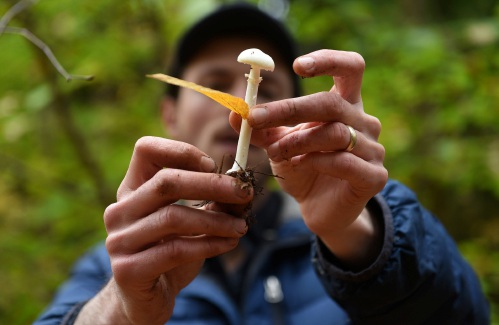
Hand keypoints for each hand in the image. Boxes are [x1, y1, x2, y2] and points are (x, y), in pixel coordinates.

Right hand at [77, 137, 250, 323]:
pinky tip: (229, 244)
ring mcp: (119, 240)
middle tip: (244, 192)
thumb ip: (212, 202)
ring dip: (216, 220)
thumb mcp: (191, 221)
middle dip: (211, 184)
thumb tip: (244, 188)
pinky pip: (175, 250)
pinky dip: (209, 245)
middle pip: (166, 182)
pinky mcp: (128, 269)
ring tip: (242, 227)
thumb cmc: (170, 251)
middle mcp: (119, 210)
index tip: (212, 165)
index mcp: (132, 189)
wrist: (145, 298)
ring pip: (173, 217)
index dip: (181, 151)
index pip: (146, 149)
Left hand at [230, 50, 386, 266]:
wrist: (320, 209)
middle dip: (289, 109)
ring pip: (335, 133)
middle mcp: (364, 122)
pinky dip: (316, 162)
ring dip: (297, 140)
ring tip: (276, 151)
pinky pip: (345, 162)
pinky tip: (299, 166)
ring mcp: (373, 149)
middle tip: (256, 118)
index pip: (351, 67)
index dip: (328, 60)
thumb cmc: (303, 168)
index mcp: (346, 105)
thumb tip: (234, 112)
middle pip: (331, 103)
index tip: (297, 66)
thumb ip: (260, 129)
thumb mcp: (278, 144)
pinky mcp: (374, 176)